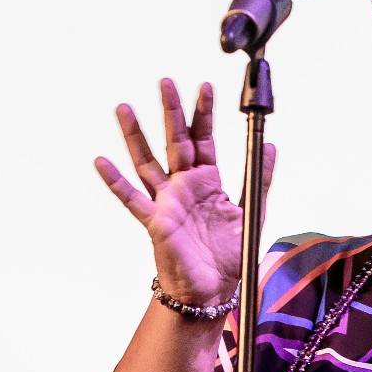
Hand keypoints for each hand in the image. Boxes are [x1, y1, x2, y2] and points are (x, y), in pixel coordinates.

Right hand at [95, 78, 275, 305]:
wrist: (213, 290)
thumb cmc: (229, 256)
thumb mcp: (251, 212)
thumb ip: (260, 179)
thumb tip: (270, 147)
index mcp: (208, 182)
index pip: (204, 139)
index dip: (204, 114)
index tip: (204, 86)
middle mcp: (184, 186)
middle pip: (174, 141)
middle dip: (171, 111)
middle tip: (166, 82)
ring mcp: (166, 201)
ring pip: (147, 162)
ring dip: (135, 135)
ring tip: (124, 108)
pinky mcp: (155, 221)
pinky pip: (132, 199)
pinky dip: (115, 181)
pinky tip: (101, 161)